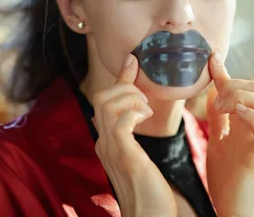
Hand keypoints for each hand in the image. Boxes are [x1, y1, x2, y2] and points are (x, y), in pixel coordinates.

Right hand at [92, 54, 176, 216]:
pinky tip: (145, 117)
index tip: (133, 59)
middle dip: (125, 86)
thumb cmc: (152, 194)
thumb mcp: (140, 158)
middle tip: (146, 99)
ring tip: (147, 110)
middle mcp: (104, 143)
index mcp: (107, 142)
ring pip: (107, 104)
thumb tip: (137, 117)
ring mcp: (111, 149)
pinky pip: (120, 122)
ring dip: (130, 97)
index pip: (105, 101)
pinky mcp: (125, 156)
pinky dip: (132, 112)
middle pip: (101, 97)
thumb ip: (133, 138)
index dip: (120, 77)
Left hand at [206, 53, 253, 216]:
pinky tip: (232, 113)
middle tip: (214, 101)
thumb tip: (212, 91)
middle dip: (234, 84)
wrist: (232, 203)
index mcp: (243, 120)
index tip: (212, 57)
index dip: (225, 71)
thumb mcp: (217, 138)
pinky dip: (250, 114)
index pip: (238, 88)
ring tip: (221, 109)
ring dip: (240, 96)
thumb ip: (218, 116)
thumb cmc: (226, 174)